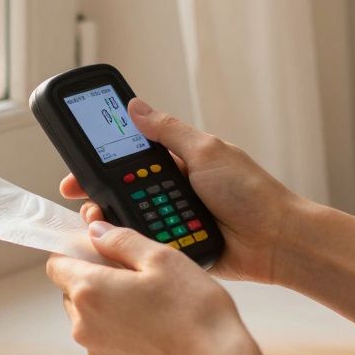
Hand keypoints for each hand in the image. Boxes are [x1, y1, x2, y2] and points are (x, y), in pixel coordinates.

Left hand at [46, 221, 262, 354]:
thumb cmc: (193, 310)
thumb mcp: (161, 257)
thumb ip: (120, 240)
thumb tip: (95, 232)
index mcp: (90, 290)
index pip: (57, 263)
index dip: (76, 251)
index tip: (98, 249)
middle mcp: (84, 326)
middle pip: (72, 292)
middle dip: (94, 279)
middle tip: (134, 274)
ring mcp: (97, 352)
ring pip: (89, 319)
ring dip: (107, 307)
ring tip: (149, 303)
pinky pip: (106, 342)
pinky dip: (120, 332)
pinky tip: (153, 328)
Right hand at [60, 98, 310, 284]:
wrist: (277, 241)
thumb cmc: (252, 193)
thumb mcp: (208, 152)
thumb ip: (169, 132)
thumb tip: (136, 106)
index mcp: (180, 163)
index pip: (130, 156)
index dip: (102, 159)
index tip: (77, 164)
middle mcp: (173, 190)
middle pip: (123, 189)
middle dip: (99, 192)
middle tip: (79, 196)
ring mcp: (173, 220)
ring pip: (129, 220)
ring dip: (111, 220)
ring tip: (97, 221)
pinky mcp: (177, 248)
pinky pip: (145, 245)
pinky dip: (129, 245)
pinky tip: (113, 246)